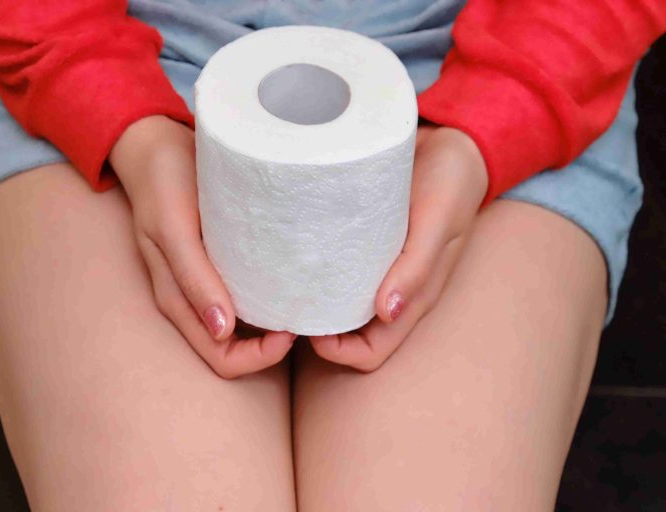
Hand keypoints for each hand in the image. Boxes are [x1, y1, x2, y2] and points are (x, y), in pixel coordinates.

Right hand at [109, 116, 295, 378]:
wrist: (158, 145)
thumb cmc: (163, 183)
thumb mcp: (173, 228)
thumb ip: (193, 279)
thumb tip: (222, 332)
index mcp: (178, 300)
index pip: (223, 358)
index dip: (259, 355)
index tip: (289, 328)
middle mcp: (194, 300)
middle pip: (236, 350)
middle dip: (272, 347)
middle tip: (301, 316)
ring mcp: (206, 283)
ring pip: (244, 328)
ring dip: (272, 326)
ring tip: (300, 300)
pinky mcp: (220, 262)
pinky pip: (246, 296)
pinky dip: (268, 298)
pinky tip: (289, 281)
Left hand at [309, 125, 487, 371]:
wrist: (449, 142)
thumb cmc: (451, 184)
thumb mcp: (438, 222)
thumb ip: (417, 267)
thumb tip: (386, 314)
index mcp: (413, 298)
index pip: (370, 351)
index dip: (338, 352)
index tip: (310, 329)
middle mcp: (390, 289)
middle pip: (347, 335)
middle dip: (316, 332)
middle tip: (289, 303)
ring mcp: (375, 267)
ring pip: (338, 306)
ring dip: (313, 305)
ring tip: (286, 282)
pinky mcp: (361, 242)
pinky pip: (336, 269)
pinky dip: (316, 272)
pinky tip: (296, 256)